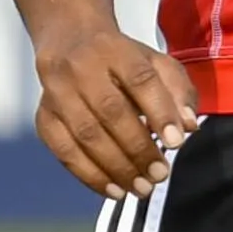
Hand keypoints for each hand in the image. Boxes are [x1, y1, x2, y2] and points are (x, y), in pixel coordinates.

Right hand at [33, 22, 198, 196]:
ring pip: (86, 134)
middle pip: (110, 111)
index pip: (140, 79)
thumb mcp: (155, 63)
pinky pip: (64, 151)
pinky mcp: (44, 116)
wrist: (68, 42)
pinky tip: (114, 189)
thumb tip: (188, 126)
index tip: (176, 142)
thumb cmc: (121, 60)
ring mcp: (57, 92)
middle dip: (138, 148)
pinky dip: (90, 175)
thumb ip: (178, 92)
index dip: (160, 112)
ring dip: (116, 168)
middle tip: (159, 174)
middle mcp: (81, 68)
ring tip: (141, 188)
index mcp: (115, 49)